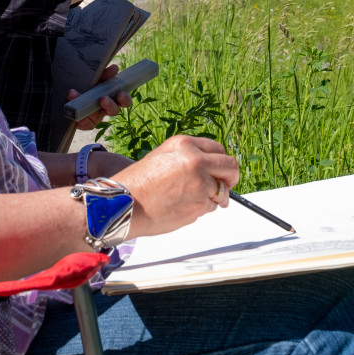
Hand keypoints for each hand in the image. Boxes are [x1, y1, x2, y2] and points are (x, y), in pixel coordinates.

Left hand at [68, 63, 132, 129]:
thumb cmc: (87, 87)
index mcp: (112, 98)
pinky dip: (76, 108)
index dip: (124, 99)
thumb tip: (115, 68)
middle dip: (110, 105)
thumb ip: (105, 74)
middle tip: (103, 99)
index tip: (120, 94)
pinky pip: (83, 121)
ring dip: (88, 107)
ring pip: (97, 117)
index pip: (124, 101)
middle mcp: (106, 109)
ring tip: (77, 95)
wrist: (71, 97)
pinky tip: (70, 98)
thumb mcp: (96, 79)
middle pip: (114, 111)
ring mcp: (95, 117)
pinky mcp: (85, 123)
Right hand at [113, 135, 238, 238]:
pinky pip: (210, 208)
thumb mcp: (163, 156)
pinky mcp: (200, 204)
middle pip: (231, 167)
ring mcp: (200, 183)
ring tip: (187, 200)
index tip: (220, 171)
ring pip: (221, 192)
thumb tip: (213, 169)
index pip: (219, 150)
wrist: (122, 204)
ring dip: (211, 198)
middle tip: (224, 187)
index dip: (221, 163)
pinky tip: (180, 207)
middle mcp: (196, 160)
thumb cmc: (138, 183)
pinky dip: (200, 210)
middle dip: (230, 179)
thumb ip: (189, 158)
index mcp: (185, 144)